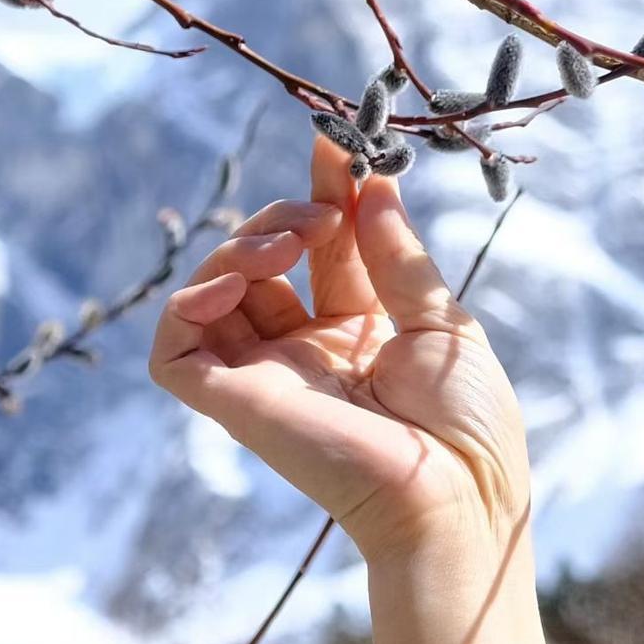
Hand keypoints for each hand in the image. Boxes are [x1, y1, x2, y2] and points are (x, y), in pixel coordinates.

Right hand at [149, 133, 529, 563]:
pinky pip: (175, 348)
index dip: (322, 192)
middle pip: (263, 258)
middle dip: (286, 214)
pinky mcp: (234, 402)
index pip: (321, 247)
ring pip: (214, 290)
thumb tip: (374, 184)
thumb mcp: (440, 318)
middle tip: (323, 210)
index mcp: (358, 332)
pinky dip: (187, 304)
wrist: (458, 498)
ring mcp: (266, 374)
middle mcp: (306, 350)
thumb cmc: (468, 424)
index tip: (335, 145)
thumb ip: (394, 253)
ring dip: (241, 244)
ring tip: (291, 241)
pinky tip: (232, 283)